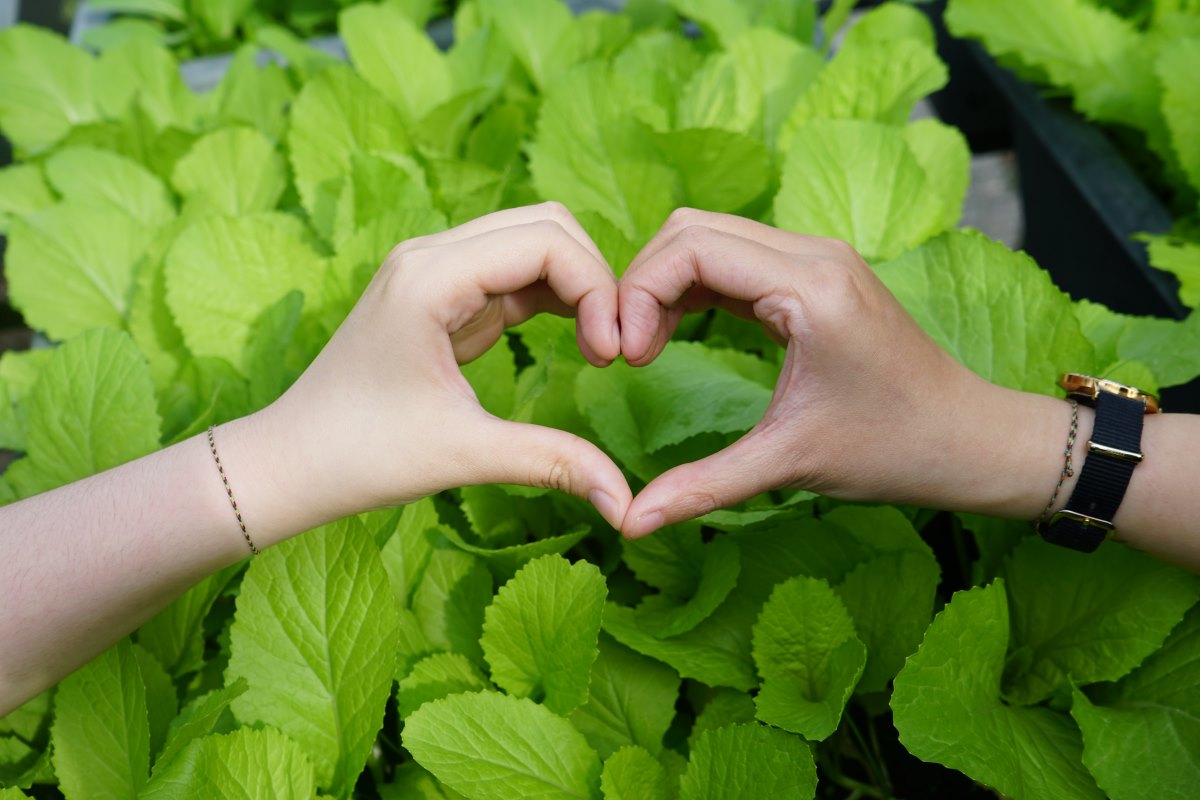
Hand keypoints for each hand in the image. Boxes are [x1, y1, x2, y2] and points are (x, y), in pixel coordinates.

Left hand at [225, 204, 631, 540]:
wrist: (291, 462)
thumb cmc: (361, 455)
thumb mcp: (464, 455)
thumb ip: (553, 462)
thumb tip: (627, 503)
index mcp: (430, 277)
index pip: (547, 241)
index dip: (597, 289)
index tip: (612, 357)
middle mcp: (431, 256)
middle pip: (545, 225)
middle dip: (594, 278)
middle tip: (613, 349)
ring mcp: (434, 270)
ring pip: (532, 242)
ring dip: (576, 286)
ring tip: (600, 348)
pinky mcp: (441, 294)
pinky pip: (513, 274)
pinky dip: (554, 298)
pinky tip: (576, 341)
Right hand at [617, 209, 1062, 537]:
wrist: (971, 441)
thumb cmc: (893, 449)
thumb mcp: (790, 464)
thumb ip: (703, 485)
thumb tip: (629, 521)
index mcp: (810, 285)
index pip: (693, 246)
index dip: (639, 292)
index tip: (626, 358)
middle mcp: (813, 253)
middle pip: (693, 229)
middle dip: (643, 283)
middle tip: (627, 352)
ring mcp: (817, 259)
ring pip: (710, 237)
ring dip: (665, 283)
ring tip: (645, 348)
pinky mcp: (815, 275)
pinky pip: (735, 258)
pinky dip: (694, 287)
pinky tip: (674, 334)